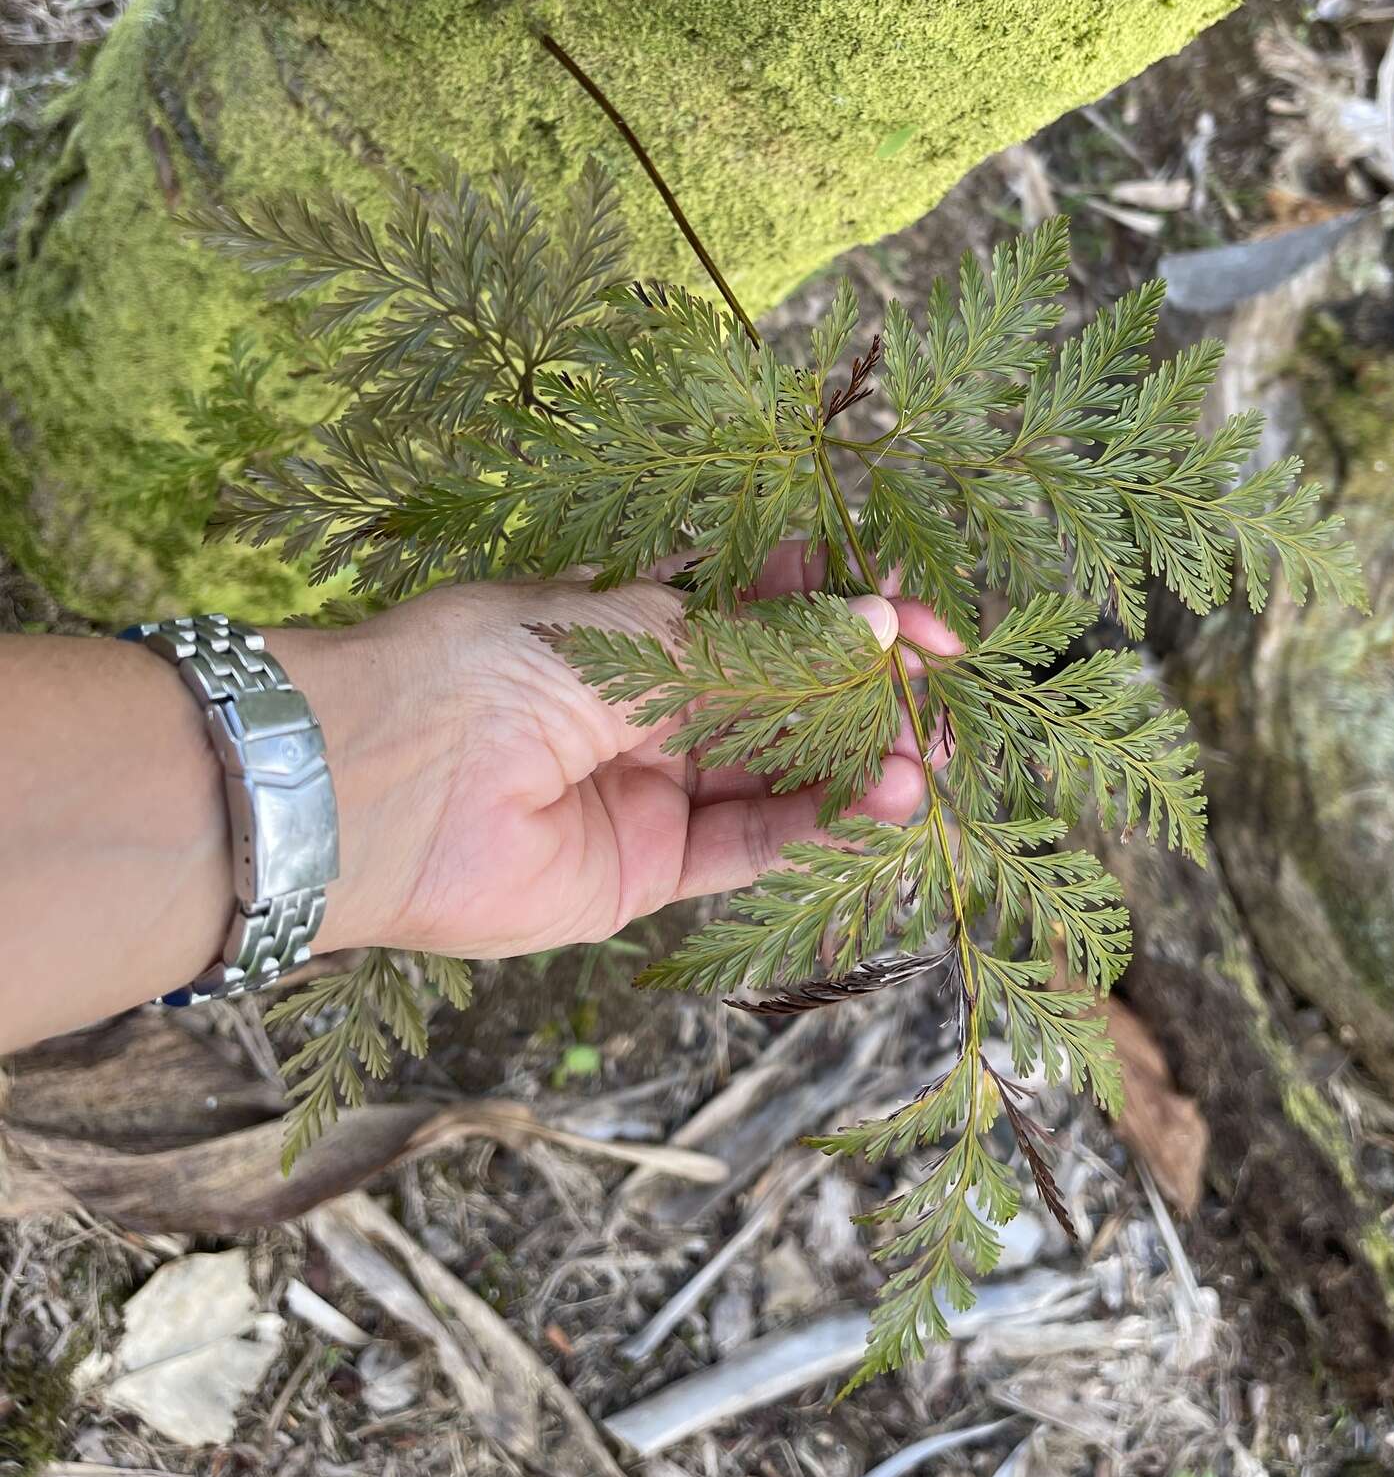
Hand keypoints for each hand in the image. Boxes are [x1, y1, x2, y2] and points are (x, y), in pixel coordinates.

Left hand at [289, 545, 957, 961]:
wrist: (370, 786)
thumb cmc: (477, 670)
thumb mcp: (627, 632)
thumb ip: (750, 644)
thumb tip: (870, 625)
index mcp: (631, 619)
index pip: (763, 608)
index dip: (844, 608)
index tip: (917, 612)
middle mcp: (645, 703)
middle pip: (783, 695)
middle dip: (868, 692)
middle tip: (941, 695)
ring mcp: (648, 786)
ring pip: (778, 772)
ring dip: (857, 763)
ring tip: (926, 758)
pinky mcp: (643, 868)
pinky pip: (746, 846)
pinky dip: (815, 824)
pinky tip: (877, 801)